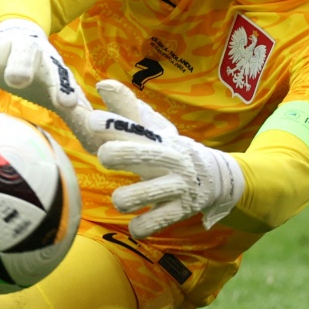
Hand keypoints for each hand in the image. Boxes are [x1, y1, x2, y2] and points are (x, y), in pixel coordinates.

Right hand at [0, 19, 98, 150]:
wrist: (19, 32)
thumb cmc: (43, 72)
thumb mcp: (61, 88)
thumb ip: (77, 113)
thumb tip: (101, 146)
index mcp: (50, 64)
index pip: (60, 77)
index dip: (63, 90)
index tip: (67, 104)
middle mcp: (26, 51)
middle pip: (26, 55)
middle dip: (22, 66)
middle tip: (17, 80)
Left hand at [92, 80, 244, 237]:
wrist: (217, 178)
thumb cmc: (170, 150)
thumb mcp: (153, 129)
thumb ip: (126, 108)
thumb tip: (102, 83)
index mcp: (158, 138)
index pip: (135, 126)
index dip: (112, 123)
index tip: (91, 120)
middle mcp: (169, 159)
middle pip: (142, 155)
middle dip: (119, 154)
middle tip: (105, 155)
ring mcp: (176, 186)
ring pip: (141, 194)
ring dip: (124, 198)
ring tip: (122, 199)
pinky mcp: (180, 211)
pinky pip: (152, 223)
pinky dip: (139, 226)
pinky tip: (136, 222)